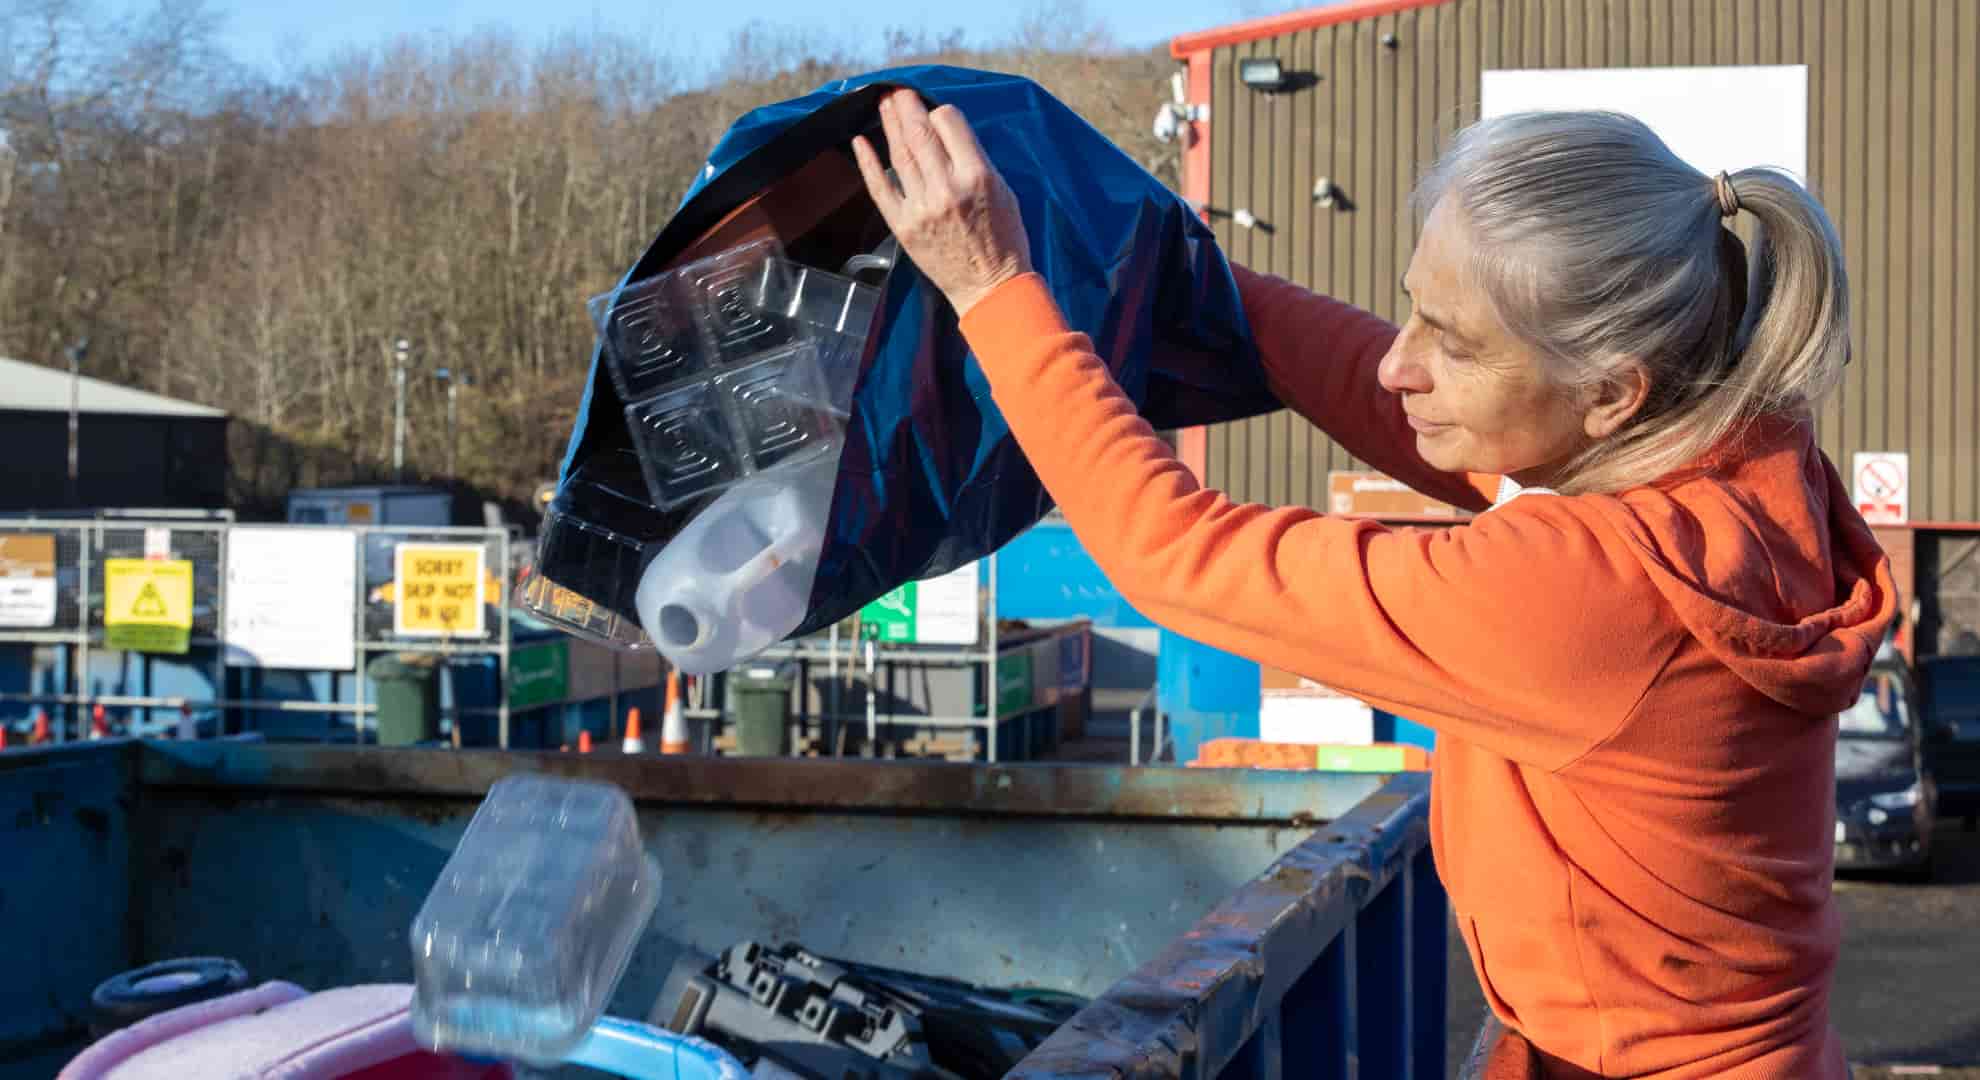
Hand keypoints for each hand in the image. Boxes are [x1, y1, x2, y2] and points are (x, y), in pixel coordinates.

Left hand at [851, 89, 1032, 318]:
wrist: (990, 287)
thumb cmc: (1004, 239)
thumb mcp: (1003, 191)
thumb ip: (975, 161)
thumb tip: (947, 135)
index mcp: (977, 176)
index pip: (950, 123)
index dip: (940, 112)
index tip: (936, 112)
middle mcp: (947, 188)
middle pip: (920, 133)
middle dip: (906, 107)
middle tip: (898, 91)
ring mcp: (922, 208)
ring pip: (900, 154)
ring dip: (889, 125)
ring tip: (883, 104)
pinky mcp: (904, 226)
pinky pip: (880, 188)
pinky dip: (868, 163)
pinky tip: (860, 142)